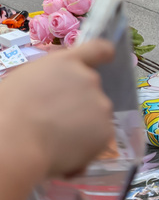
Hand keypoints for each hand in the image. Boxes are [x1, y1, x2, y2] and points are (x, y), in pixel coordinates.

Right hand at [0, 40, 113, 180]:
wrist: (15, 142)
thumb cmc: (7, 110)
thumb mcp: (24, 80)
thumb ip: (49, 78)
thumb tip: (55, 86)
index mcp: (66, 63)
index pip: (98, 49)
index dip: (104, 53)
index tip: (108, 57)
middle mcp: (89, 79)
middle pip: (91, 88)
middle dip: (79, 100)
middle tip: (57, 118)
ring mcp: (101, 105)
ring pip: (96, 113)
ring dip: (84, 122)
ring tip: (57, 137)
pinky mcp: (106, 130)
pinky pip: (98, 136)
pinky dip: (87, 143)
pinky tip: (65, 150)